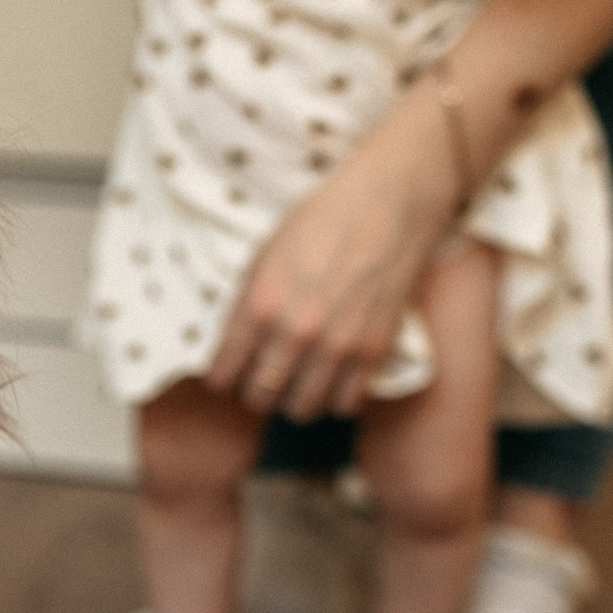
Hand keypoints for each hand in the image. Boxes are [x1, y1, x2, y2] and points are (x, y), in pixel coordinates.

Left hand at [204, 129, 451, 420]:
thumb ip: (244, 306)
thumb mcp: (264, 254)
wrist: (389, 203)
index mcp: (260, 305)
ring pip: (301, 410)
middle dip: (256, 390)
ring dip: (295, 398)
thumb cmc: (323, 220)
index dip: (223, 376)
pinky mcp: (374, 352)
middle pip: (259, 399)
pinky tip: (333, 376)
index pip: (222, 376)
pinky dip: (335, 397)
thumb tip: (230, 350)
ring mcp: (337, 346)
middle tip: (265, 373)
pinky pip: (345, 405)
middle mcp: (296, 332)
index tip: (229, 372)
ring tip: (299, 377)